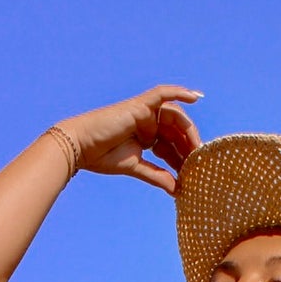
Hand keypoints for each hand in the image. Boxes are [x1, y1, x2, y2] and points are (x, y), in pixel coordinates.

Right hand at [57, 86, 202, 193]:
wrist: (81, 146)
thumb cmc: (102, 156)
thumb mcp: (136, 167)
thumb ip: (156, 176)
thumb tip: (177, 189)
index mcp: (147, 137)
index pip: (172, 145)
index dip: (183, 159)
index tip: (193, 174)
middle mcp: (148, 122)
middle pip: (177, 131)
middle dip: (189, 147)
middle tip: (199, 163)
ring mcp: (145, 112)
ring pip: (175, 117)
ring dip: (188, 130)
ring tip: (197, 147)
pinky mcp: (140, 104)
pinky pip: (163, 93)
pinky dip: (179, 91)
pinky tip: (196, 97)